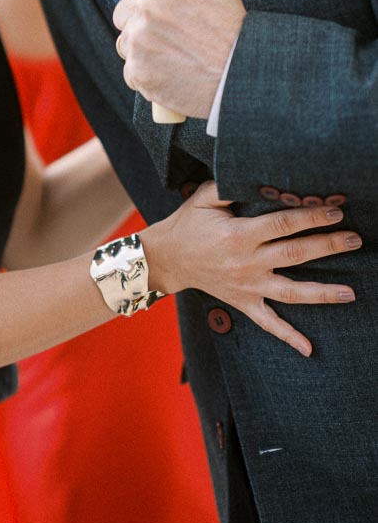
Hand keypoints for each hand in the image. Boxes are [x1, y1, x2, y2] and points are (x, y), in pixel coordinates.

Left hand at [110, 0, 244, 116]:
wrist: (241, 76)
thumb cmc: (230, 27)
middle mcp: (145, 9)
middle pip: (122, 9)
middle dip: (141, 16)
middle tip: (174, 27)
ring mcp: (139, 43)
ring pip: (125, 39)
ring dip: (144, 45)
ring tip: (177, 49)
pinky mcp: (138, 72)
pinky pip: (131, 68)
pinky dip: (147, 71)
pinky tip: (173, 68)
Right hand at [142, 182, 359, 355]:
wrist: (167, 258)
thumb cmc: (188, 223)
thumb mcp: (204, 197)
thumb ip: (230, 185)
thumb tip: (257, 173)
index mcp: (239, 235)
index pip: (283, 224)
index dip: (311, 217)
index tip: (335, 211)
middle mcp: (247, 262)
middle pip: (295, 254)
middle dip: (328, 246)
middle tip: (355, 239)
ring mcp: (248, 286)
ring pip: (291, 292)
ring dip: (322, 293)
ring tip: (350, 293)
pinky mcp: (244, 302)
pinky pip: (268, 323)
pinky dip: (288, 336)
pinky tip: (309, 349)